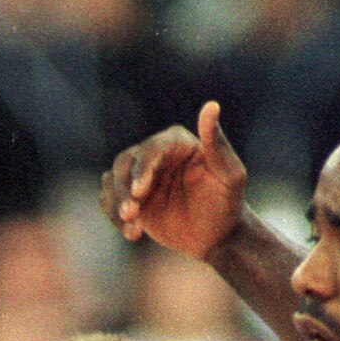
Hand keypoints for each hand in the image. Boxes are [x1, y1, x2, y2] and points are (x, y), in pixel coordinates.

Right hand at [100, 100, 246, 258]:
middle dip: (123, 189)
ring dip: (116, 203)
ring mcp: (141, 177)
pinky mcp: (132, 198)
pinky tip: (132, 234)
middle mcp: (155, 155)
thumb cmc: (227, 203)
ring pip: (113, 180)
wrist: (217, 234)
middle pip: (125, 162)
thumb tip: (212, 106)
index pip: (151, 148)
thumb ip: (217, 144)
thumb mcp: (229, 175)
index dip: (141, 168)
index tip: (138, 192)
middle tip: (130, 214)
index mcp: (176, 143)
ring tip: (132, 230)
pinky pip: (110, 200)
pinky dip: (114, 216)